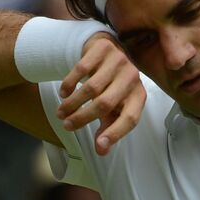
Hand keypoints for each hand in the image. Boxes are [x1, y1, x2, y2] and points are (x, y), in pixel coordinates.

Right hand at [57, 35, 146, 153]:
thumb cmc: (111, 86)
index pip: (130, 118)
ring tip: (61, 112)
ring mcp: (119, 60)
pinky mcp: (103, 48)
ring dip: (72, 103)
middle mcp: (132, 77)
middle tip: (66, 125)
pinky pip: (81, 69)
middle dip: (82, 118)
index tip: (99, 145)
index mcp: (139, 96)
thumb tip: (101, 151)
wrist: (106, 49)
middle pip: (105, 103)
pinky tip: (63, 93)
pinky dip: (69, 84)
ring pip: (91, 88)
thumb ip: (109, 128)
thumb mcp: (114, 107)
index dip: (115, 133)